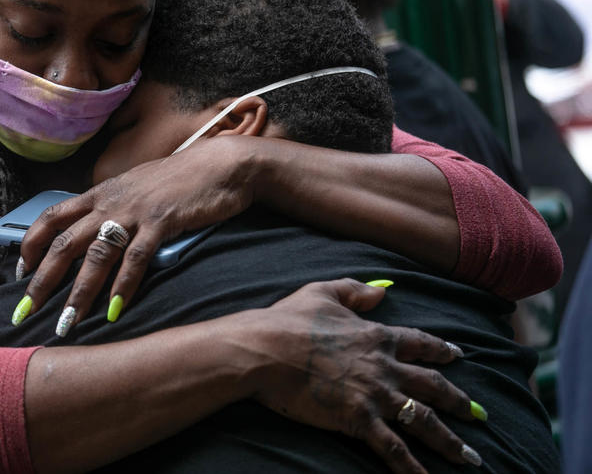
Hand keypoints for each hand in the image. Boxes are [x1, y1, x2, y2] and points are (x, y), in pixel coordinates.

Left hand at [17, 137, 256, 331]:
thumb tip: (93, 232)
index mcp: (100, 193)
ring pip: (96, 256)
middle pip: (64, 244)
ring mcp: (134, 212)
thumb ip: (112, 207)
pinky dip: (122, 286)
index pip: (52, 217)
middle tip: (25, 312)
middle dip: (42, 281)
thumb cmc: (178, 181)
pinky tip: (112, 311)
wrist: (219, 165)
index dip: (31, 245)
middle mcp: (110, 202)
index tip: (21, 272)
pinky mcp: (162, 223)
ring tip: (66, 323)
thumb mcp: (135, 189)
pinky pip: (136, 259)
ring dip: (78, 293)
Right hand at [239, 279, 481, 472]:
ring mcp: (375, 395)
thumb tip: (382, 292)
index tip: (458, 355)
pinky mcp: (359, 420)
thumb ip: (355, 290)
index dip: (441, 349)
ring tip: (471, 458)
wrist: (265, 350)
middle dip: (460, 402)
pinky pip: (394, 448)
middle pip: (434, 385)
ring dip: (450, 441)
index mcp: (376, 335)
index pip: (420, 343)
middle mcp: (385, 366)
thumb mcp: (323, 292)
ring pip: (424, 420)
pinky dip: (413, 468)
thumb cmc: (288, 320)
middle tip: (481, 415)